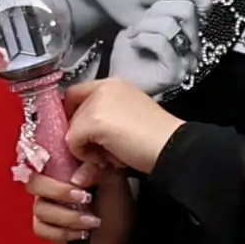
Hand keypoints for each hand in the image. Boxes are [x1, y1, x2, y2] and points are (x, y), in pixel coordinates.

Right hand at [26, 166, 105, 243]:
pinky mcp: (47, 227)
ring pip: (40, 211)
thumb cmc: (112, 194)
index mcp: (58, 168)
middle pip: (34, 185)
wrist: (120, 221)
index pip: (41, 163)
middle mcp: (47, 186)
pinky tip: (82, 233)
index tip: (79, 184)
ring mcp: (45, 207)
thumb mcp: (110, 176)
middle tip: (86, 199)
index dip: (54, 173)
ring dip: (68, 217)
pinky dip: (61, 233)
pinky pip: (41, 230)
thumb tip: (76, 179)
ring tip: (92, 221)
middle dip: (59, 193)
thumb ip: (94, 170)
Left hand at [67, 77, 181, 177]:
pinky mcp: (93, 120)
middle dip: (82, 134)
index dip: (75, 115)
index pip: (77, 93)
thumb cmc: (156, 139)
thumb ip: (105, 120)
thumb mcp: (127, 119)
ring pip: (71, 128)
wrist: (172, 147)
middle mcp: (104, 87)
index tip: (83, 134)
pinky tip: (108, 158)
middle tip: (104, 151)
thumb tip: (83, 134)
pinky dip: (85, 155)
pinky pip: (72, 141)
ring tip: (111, 155)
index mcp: (114, 85)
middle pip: (72, 112)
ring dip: (85, 146)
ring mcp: (97, 102)